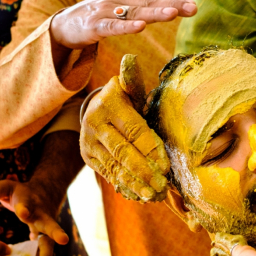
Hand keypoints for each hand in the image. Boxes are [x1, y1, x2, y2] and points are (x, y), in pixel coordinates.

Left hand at [0, 179, 68, 255]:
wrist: (47, 191)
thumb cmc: (21, 191)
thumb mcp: (6, 187)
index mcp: (28, 200)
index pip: (26, 204)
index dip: (24, 208)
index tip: (23, 213)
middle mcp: (41, 214)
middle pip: (49, 223)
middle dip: (55, 232)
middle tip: (63, 240)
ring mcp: (45, 226)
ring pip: (49, 241)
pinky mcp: (46, 236)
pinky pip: (45, 249)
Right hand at [50, 0, 196, 49]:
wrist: (65, 24)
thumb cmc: (99, 11)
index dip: (175, 1)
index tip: (194, 7)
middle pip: (149, 3)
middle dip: (172, 6)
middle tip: (192, 9)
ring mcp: (106, 11)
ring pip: (134, 13)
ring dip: (154, 13)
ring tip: (173, 14)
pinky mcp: (95, 26)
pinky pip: (112, 27)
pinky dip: (126, 27)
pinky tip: (140, 27)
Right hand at [81, 55, 168, 201]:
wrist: (95, 110)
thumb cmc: (124, 100)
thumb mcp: (129, 89)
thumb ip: (132, 80)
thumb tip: (129, 60)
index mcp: (109, 105)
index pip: (133, 131)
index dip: (151, 149)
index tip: (166, 166)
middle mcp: (94, 124)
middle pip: (123, 152)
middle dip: (144, 171)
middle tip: (162, 186)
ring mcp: (89, 143)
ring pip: (115, 167)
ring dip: (136, 184)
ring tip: (154, 195)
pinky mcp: (88, 158)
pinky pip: (108, 175)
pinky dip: (125, 186)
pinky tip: (140, 196)